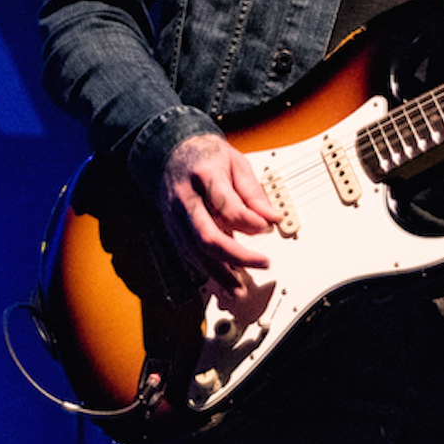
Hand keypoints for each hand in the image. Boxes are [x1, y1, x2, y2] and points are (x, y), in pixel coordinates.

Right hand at [157, 132, 282, 292]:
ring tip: (240, 289)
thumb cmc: (206, 157)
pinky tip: (223, 279)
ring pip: (195, 252)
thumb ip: (253, 192)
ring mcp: (175, 217)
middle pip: (207, 236)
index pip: (226, 205)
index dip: (248, 221)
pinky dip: (207, 270)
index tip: (267, 226)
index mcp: (204, 175)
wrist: (172, 155)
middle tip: (263, 263)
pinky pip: (189, 255)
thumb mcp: (236, 163)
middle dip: (236, 255)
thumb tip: (272, 218)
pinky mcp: (173, 230)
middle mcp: (185, 198)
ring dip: (219, 274)